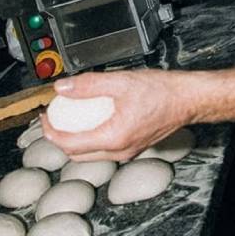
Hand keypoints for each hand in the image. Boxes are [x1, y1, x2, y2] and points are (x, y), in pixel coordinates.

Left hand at [40, 69, 189, 161]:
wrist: (189, 99)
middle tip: (54, 118)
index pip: (69, 144)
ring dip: (76, 139)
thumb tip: (62, 87)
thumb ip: (89, 85)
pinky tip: (94, 118)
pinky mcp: (134, 146)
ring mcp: (128, 151)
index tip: (45, 117)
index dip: (50, 131)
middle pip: (77, 154)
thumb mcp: (121, 81)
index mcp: (114, 139)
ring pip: (91, 153)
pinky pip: (105, 148)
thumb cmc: (163, 92)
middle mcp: (120, 151)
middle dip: (60, 138)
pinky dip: (92, 136)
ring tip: (71, 118)